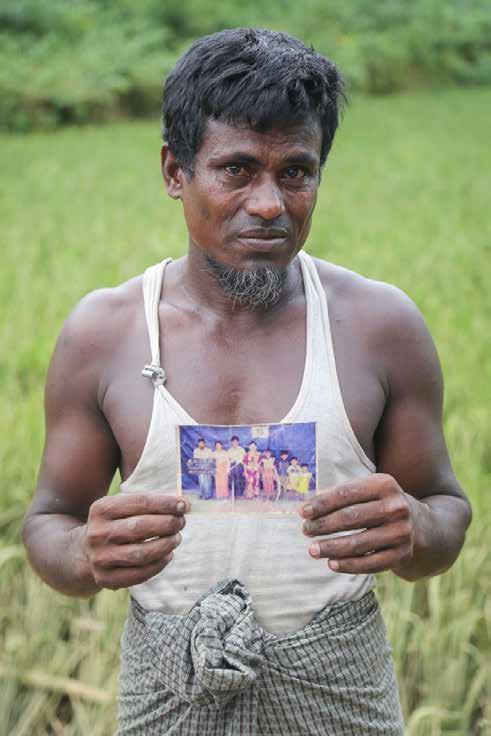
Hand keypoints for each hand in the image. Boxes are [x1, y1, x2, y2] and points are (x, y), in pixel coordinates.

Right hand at [84, 494, 189, 589]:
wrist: (84, 551)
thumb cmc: (115, 524)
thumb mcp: (122, 508)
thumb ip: (149, 504)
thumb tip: (183, 504)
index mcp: (101, 509)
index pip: (140, 502)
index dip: (165, 503)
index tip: (183, 505)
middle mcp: (98, 533)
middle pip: (141, 527)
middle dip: (167, 524)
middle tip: (181, 522)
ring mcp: (100, 558)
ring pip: (141, 553)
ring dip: (166, 545)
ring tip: (176, 538)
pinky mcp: (105, 579)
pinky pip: (139, 574)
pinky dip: (159, 564)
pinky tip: (168, 555)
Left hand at [299, 474, 415, 573]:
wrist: (425, 528)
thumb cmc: (383, 506)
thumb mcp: (371, 490)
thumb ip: (343, 494)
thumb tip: (308, 505)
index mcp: (385, 484)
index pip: (346, 493)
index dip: (321, 503)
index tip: (302, 511)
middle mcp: (396, 507)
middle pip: (351, 517)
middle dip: (323, 525)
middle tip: (305, 531)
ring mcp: (401, 533)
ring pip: (358, 543)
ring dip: (331, 548)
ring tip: (313, 550)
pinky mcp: (402, 555)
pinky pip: (369, 563)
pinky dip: (348, 565)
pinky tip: (331, 563)